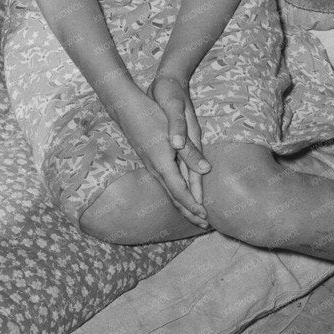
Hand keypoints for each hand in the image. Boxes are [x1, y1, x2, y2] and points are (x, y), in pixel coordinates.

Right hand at [116, 87, 208, 226]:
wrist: (127, 108)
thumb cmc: (152, 116)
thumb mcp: (175, 133)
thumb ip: (191, 153)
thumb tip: (206, 170)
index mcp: (163, 165)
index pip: (180, 192)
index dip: (193, 206)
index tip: (206, 217)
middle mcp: (156, 170)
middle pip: (174, 197)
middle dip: (189, 212)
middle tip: (204, 225)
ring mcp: (151, 166)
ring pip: (169, 192)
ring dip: (183, 204)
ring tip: (195, 214)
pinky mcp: (150, 161)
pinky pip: (166, 184)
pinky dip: (177, 193)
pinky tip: (181, 193)